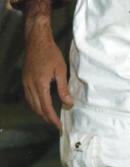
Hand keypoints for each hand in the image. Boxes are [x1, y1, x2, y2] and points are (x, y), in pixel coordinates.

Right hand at [22, 1, 71, 129]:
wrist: (36, 41)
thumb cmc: (51, 53)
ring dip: (40, 112)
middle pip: (37, 108)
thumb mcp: (60, 69)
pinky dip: (35, 104)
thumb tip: (68, 103)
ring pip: (31, 104)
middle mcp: (30, 87)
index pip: (46, 107)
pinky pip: (28, 98)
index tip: (58, 126)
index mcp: (40, 85)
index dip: (52, 118)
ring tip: (50, 116)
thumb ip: (63, 88)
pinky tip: (41, 104)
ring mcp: (25, 84)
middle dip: (46, 117)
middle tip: (56, 123)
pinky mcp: (24, 81)